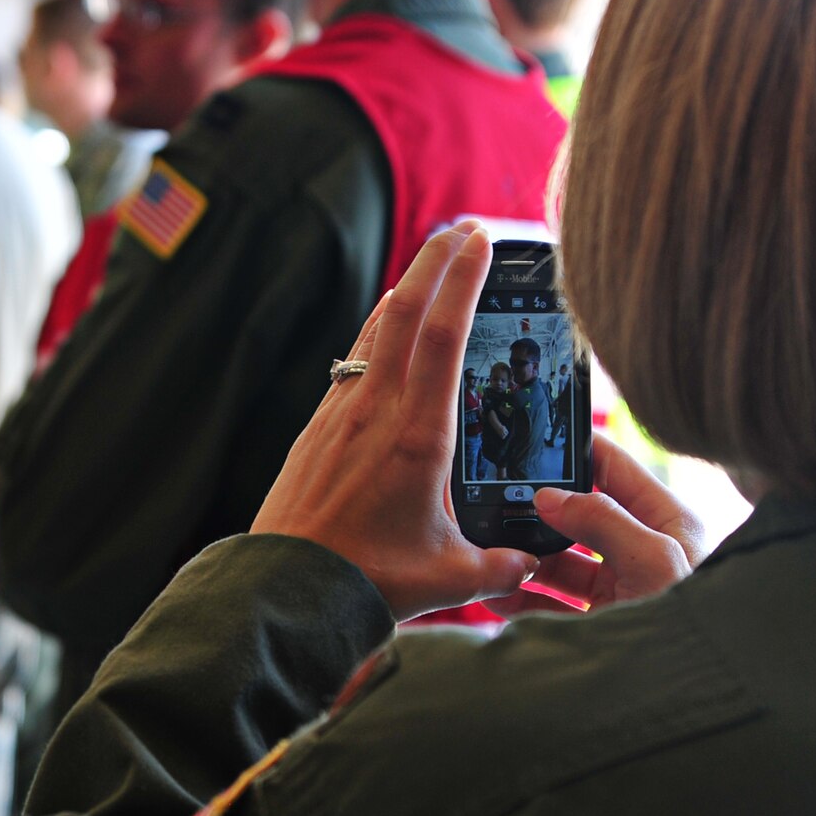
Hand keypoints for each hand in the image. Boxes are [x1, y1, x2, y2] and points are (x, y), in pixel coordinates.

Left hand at [251, 224, 538, 619]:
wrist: (284, 587)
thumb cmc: (364, 581)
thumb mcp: (448, 579)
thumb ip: (498, 565)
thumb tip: (531, 560)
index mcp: (418, 438)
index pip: (444, 338)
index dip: (464, 282)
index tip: (482, 242)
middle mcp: (376, 412)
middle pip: (407, 313)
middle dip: (438, 263)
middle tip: (466, 228)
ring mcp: (341, 414)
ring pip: (376, 331)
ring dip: (407, 290)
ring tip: (432, 261)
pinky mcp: (318, 428)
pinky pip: (353, 360)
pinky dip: (375, 330)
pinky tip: (384, 324)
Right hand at [486, 438, 707, 617]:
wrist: (700, 691)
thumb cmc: (695, 618)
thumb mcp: (654, 559)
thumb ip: (602, 521)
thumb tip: (549, 495)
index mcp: (663, 518)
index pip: (612, 467)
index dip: (574, 451)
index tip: (531, 443)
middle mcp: (639, 547)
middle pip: (576, 514)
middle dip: (535, 511)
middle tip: (493, 506)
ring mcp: (618, 584)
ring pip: (559, 560)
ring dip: (524, 558)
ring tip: (488, 556)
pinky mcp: (600, 619)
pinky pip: (553, 602)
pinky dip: (523, 598)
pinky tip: (496, 594)